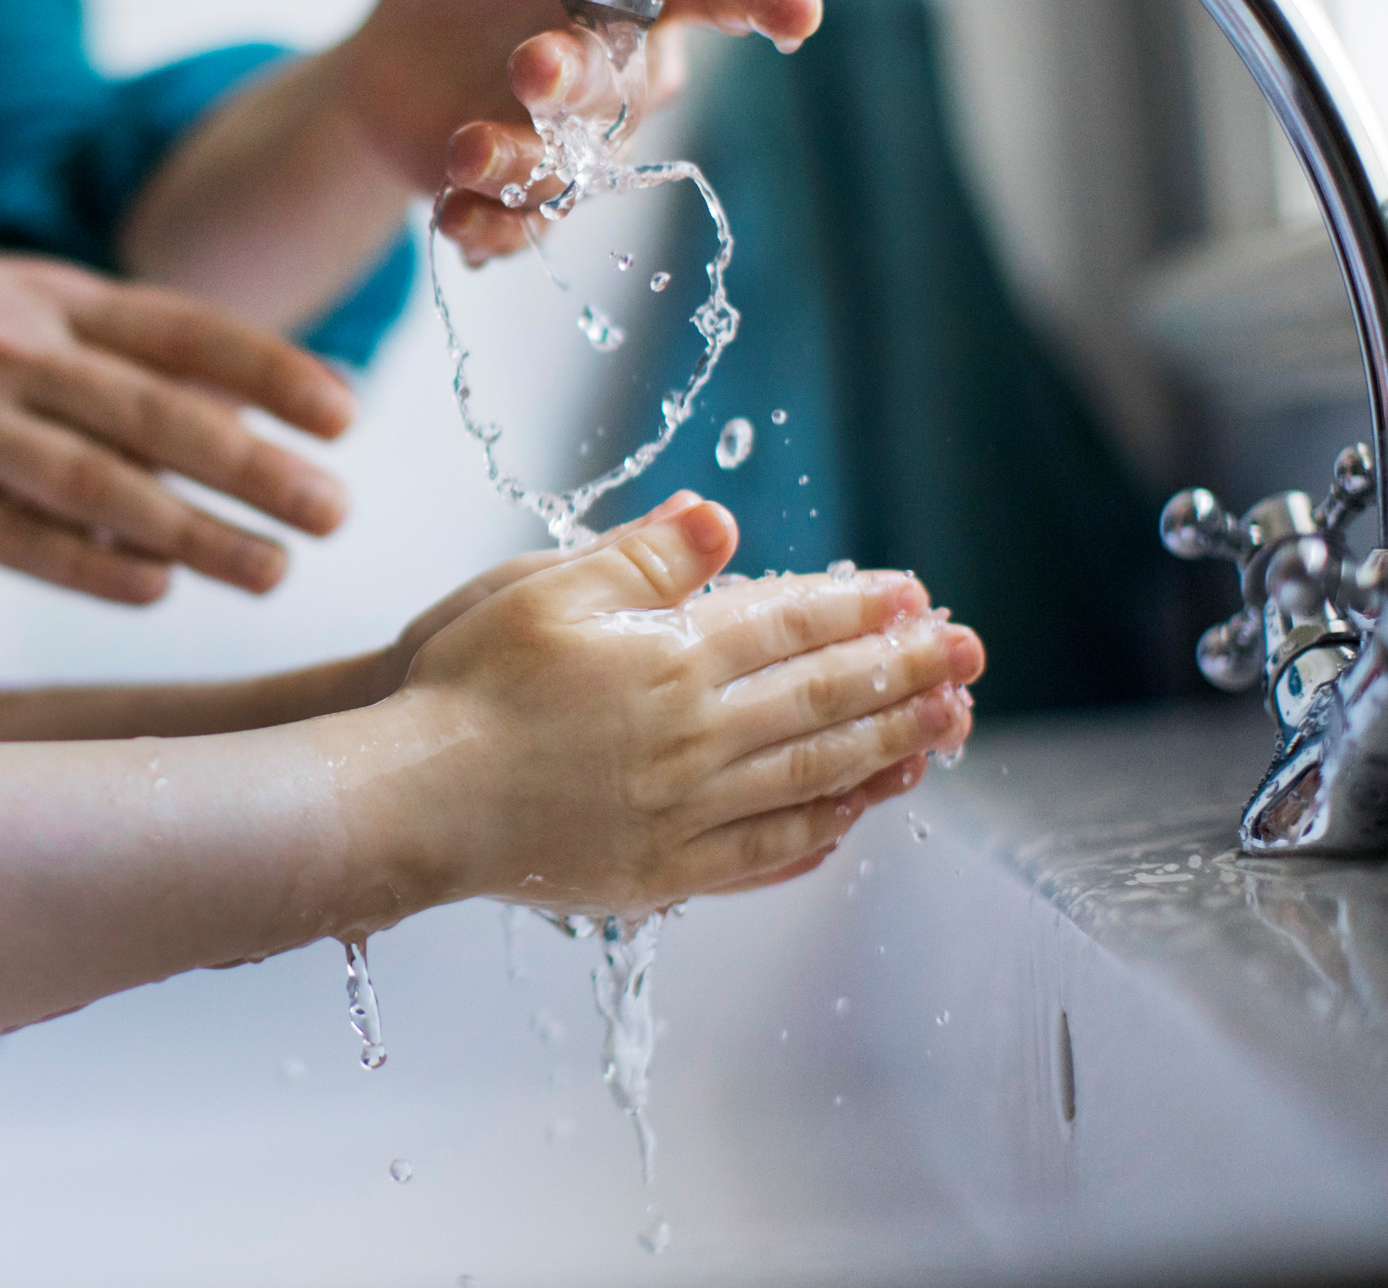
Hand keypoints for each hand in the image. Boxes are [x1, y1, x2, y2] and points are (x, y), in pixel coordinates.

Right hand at [0, 254, 356, 602]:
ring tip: (271, 572)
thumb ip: (112, 355)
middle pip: (155, 410)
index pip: (182, 329)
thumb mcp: (4, 309)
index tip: (346, 416)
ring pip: (95, 480)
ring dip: (193, 530)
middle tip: (336, 510)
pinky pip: (12, 535)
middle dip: (256, 463)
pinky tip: (155, 591)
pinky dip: (87, 563)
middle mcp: (6, 349)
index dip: (269, 372)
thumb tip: (244, 412)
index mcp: (43, 296)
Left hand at [326, 0, 819, 263]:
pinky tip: (454, 215)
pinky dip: (490, 227)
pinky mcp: (529, 196)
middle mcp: (624, 68)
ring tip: (460, 149)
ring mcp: (581, 142)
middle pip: (632, 85)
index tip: (796, 9)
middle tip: (528, 64)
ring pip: (579, 169)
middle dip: (581, 80)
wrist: (385, 58)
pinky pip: (528, 229)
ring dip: (520, 162)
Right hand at [351, 496, 980, 919]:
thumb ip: (640, 557)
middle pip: (824, 700)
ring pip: (814, 776)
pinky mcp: (663, 869)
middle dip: (905, 672)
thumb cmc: (466, 689)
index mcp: (671, 661)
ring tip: (945, 729)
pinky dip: (823, 830)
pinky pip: (767, 851)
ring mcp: (686, 811)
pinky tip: (855, 815)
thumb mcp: (544, 591)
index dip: (859, 607)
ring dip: (889, 747)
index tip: (916, 595)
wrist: (418, 800)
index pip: (791, 626)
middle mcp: (696, 738)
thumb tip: (718, 518)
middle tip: (969, 654)